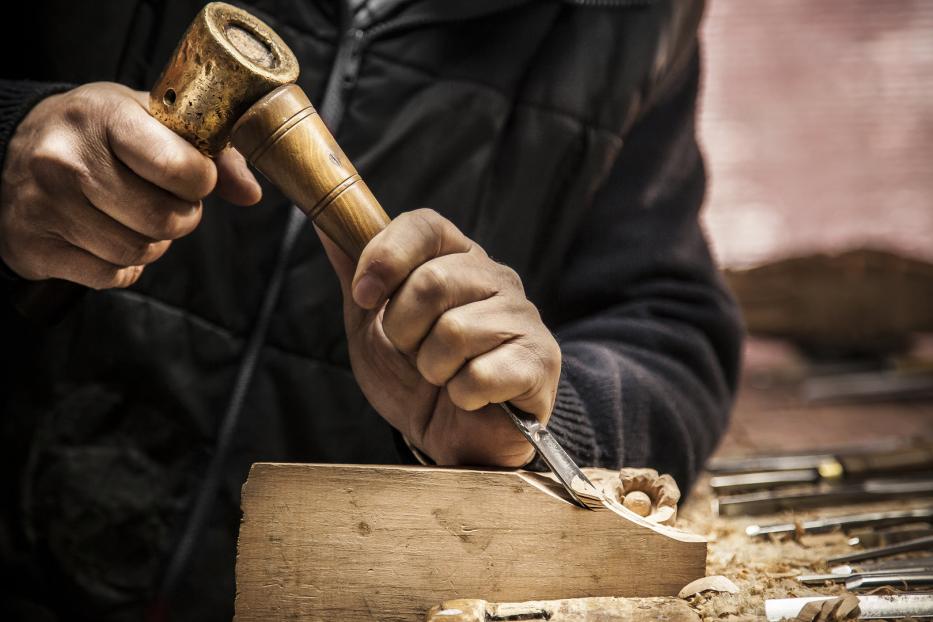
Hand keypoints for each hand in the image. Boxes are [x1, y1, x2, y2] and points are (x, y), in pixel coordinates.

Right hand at [0, 82, 261, 287]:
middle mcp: (67, 160)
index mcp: (103, 117)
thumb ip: (213, 152)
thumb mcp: (152, 119)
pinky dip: (122, 265)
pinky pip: (110, 276)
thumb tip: (251, 194)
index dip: (201, 182)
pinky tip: (108, 237)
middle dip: (181, 217)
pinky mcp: (33, 246)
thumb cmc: (98, 133)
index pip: (180, 168)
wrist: (13, 149)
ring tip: (137, 218)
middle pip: (164, 220)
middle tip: (169, 203)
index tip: (194, 177)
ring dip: (153, 243)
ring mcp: (45, 206)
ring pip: (139, 252)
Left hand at [319, 209, 560, 466]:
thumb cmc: (414, 378)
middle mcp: (496, 279)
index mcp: (457, 259)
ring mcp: (523, 318)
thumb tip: (325, 224)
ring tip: (444, 378)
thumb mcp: (372, 325)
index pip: (426, 226)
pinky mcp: (539, 361)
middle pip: (434, 280)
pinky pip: (481, 373)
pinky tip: (471, 398)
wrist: (452, 440)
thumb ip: (356, 275)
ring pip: (455, 331)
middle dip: (405, 330)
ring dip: (433, 368)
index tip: (364, 296)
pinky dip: (462, 395)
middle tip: (413, 353)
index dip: (387, 256)